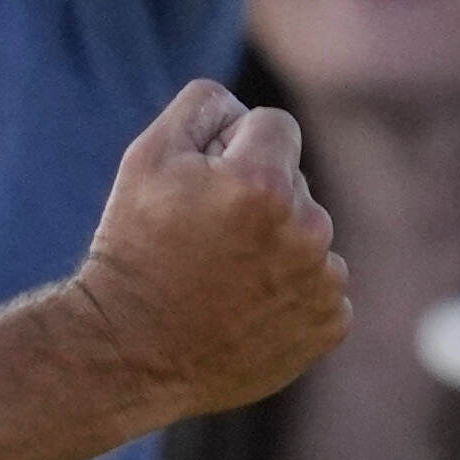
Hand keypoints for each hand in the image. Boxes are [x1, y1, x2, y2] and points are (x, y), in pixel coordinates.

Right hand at [67, 84, 348, 424]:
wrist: (130, 354)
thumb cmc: (133, 250)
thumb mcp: (146, 157)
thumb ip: (203, 105)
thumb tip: (244, 109)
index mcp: (264, 182)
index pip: (276, 126)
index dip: (233, 148)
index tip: (202, 186)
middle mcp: (307, 229)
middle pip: (294, 183)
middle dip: (257, 199)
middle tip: (203, 241)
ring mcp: (323, 283)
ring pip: (309, 236)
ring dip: (277, 246)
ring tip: (223, 279)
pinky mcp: (329, 324)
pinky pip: (321, 286)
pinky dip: (291, 295)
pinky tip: (245, 311)